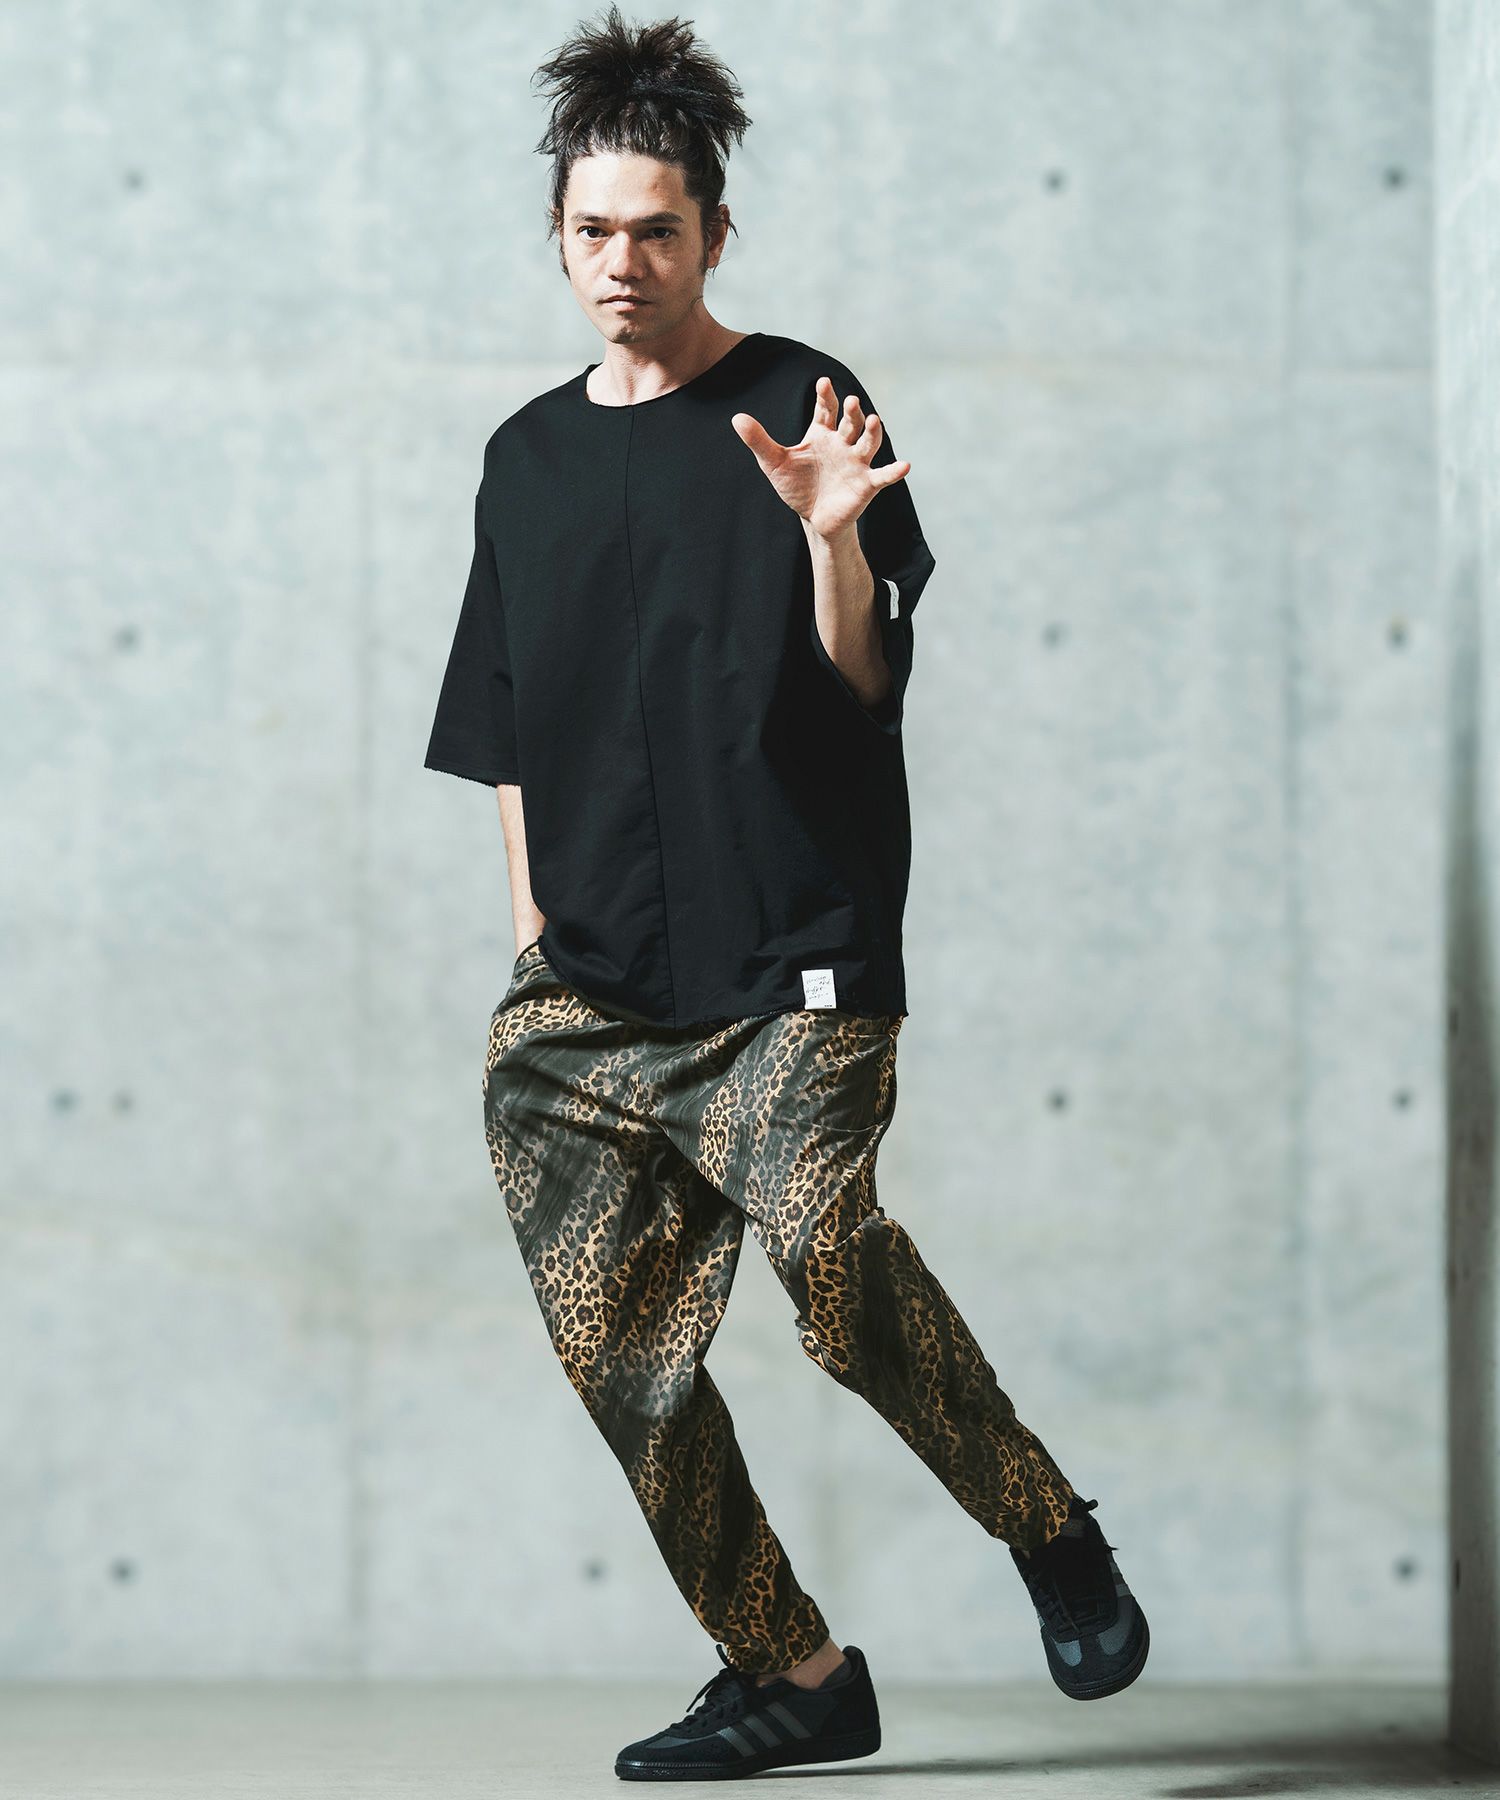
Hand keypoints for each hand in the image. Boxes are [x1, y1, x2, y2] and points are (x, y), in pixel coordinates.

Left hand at [731, 376, 911, 538]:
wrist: (813, 518)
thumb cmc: (796, 486)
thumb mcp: (774, 463)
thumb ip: (759, 440)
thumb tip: (736, 418)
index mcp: (822, 433)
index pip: (826, 409)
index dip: (825, 396)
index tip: (822, 384)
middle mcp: (843, 443)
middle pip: (850, 422)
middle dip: (852, 411)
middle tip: (850, 401)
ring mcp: (857, 462)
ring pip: (868, 442)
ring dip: (872, 431)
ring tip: (874, 420)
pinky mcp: (866, 484)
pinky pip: (883, 476)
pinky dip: (895, 471)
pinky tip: (905, 466)